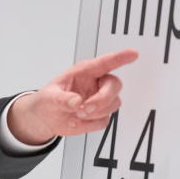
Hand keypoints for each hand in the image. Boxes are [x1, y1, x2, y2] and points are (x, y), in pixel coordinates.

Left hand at [7, 49, 138, 143]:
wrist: (45, 119)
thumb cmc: (48, 100)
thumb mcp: (49, 97)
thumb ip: (61, 99)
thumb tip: (75, 102)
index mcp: (84, 72)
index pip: (105, 63)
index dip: (120, 57)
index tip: (133, 54)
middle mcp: (95, 84)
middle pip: (114, 86)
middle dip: (102, 99)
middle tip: (85, 109)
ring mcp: (100, 100)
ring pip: (113, 104)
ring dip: (96, 113)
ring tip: (76, 115)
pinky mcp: (100, 116)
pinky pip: (104, 121)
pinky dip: (90, 124)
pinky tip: (76, 121)